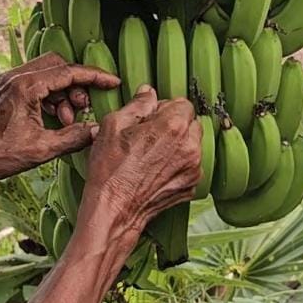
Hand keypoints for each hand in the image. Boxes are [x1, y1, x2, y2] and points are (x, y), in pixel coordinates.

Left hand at [0, 53, 121, 182]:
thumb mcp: (42, 150)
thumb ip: (74, 138)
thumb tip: (98, 131)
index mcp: (26, 86)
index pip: (69, 71)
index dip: (95, 77)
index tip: (113, 82)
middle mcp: (15, 76)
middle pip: (58, 65)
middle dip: (76, 84)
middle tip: (84, 108)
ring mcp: (7, 80)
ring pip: (46, 73)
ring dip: (62, 92)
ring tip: (68, 120)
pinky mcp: (2, 88)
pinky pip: (33, 82)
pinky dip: (47, 95)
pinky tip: (53, 119)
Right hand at [82, 90, 201, 232]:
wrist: (114, 209)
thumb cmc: (110, 170)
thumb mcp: (113, 125)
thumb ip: (137, 104)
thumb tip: (148, 93)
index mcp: (172, 126)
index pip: (183, 103)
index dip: (165, 107)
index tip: (151, 116)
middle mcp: (189, 147)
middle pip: (191, 123)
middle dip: (174, 124)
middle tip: (150, 134)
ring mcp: (193, 169)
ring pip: (192, 144)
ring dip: (178, 144)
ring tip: (151, 154)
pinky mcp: (191, 186)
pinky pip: (190, 165)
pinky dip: (178, 163)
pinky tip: (155, 169)